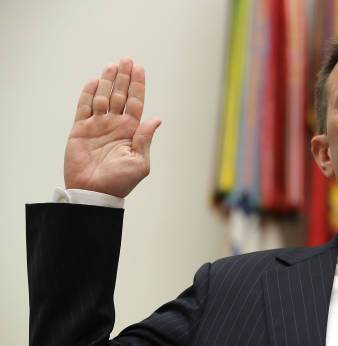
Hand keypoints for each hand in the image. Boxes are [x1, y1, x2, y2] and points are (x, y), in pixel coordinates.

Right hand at [64, 57, 161, 197]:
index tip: (139, 68)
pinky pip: (84, 107)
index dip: (137, 85)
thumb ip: (145, 139)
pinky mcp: (81, 129)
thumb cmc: (119, 181)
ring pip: (102, 97)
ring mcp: (97, 125)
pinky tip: (93, 80)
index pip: (136, 102)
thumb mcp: (140, 162)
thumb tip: (156, 119)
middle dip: (123, 77)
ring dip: (107, 81)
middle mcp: (115, 125)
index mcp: (131, 131)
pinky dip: (87, 93)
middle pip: (120, 95)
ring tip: (112, 65)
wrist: (94, 193)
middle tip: (126, 59)